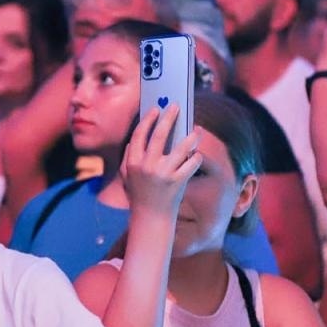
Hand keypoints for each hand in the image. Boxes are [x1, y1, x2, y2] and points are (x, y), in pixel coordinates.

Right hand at [120, 103, 201, 217]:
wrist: (150, 219)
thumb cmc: (139, 196)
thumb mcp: (128, 177)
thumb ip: (128, 158)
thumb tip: (134, 140)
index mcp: (134, 162)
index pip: (140, 135)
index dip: (148, 120)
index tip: (155, 110)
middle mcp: (147, 166)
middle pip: (159, 135)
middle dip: (169, 118)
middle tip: (176, 107)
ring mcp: (163, 174)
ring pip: (181, 148)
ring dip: (191, 136)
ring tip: (197, 130)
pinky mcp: (178, 182)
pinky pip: (191, 164)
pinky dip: (196, 158)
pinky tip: (197, 156)